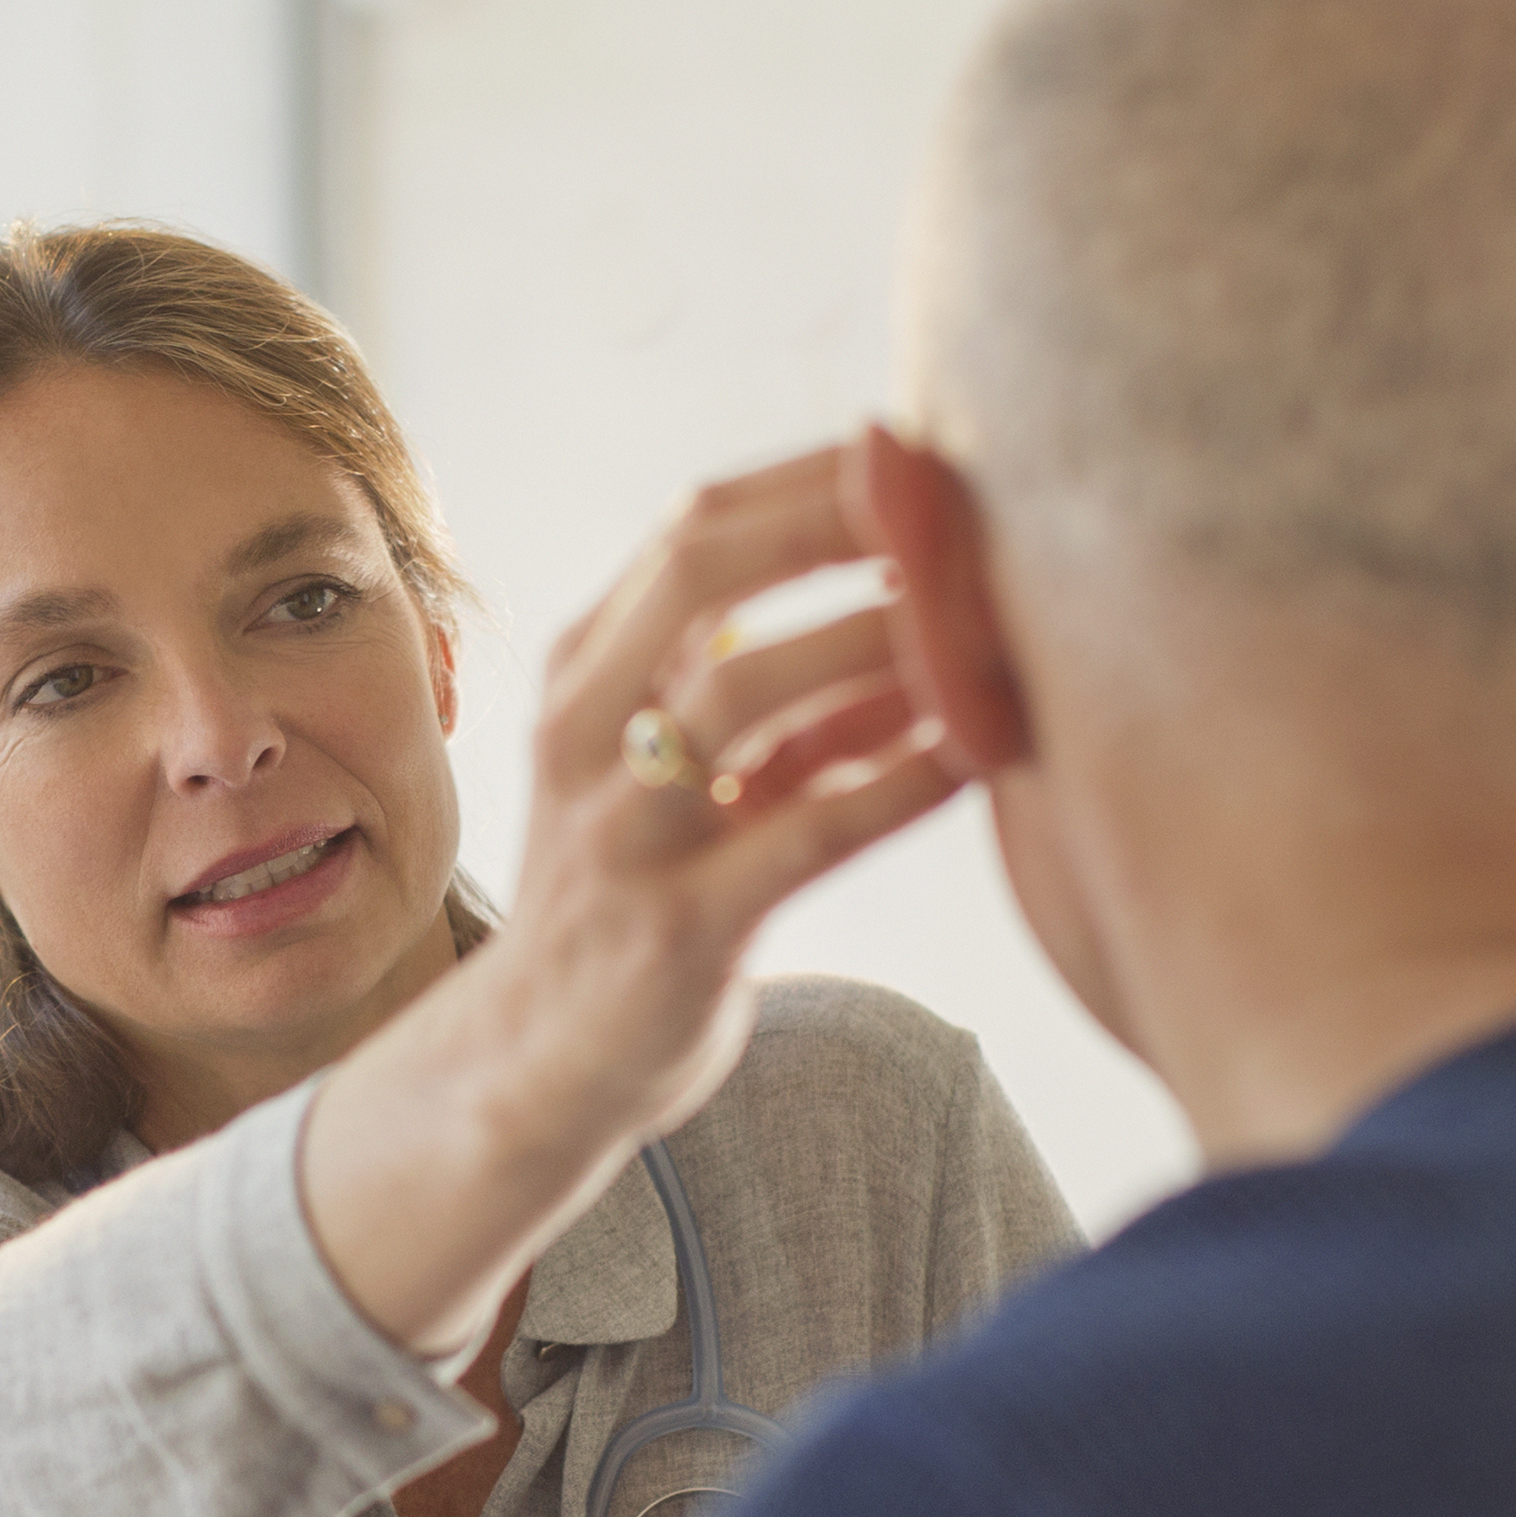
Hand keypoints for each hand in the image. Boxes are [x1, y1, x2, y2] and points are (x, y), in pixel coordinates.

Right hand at [299, 441, 961, 1357]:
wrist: (538, 1066)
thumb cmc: (629, 896)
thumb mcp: (660, 768)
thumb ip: (745, 682)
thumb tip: (898, 583)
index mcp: (584, 679)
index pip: (692, 531)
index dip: (812, 480)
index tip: (917, 450)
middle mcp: (585, 737)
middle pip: (702, 575)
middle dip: (839, 523)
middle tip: (956, 506)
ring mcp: (625, 834)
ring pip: (746, 694)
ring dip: (875, 643)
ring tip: (977, 623)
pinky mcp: (679, 931)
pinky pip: (805, 834)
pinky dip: (898, 782)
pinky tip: (976, 753)